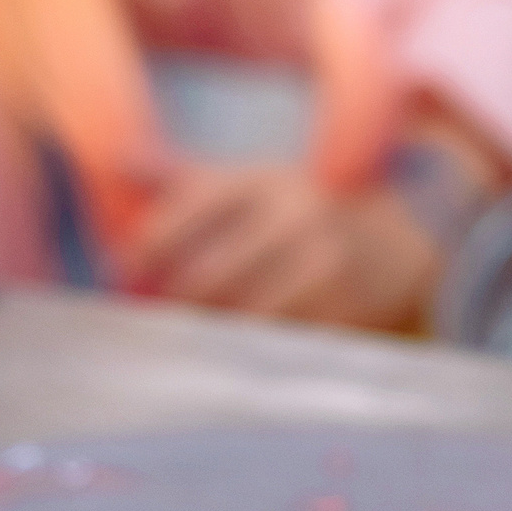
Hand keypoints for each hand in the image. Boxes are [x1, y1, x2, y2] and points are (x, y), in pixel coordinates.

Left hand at [115, 163, 440, 332]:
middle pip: (203, 279)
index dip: (143, 251)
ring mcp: (324, 265)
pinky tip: (237, 347)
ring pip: (236, 317)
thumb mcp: (249, 182)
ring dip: (206, 332)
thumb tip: (115, 159)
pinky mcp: (344, 310)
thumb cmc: (297, 213)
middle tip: (151, 320)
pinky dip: (248, 351)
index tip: (125, 273)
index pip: (182, 216)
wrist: (395, 241)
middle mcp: (294, 215)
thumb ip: (183, 177)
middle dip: (171, 305)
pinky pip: (274, 343)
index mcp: (264, 180)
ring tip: (193, 334)